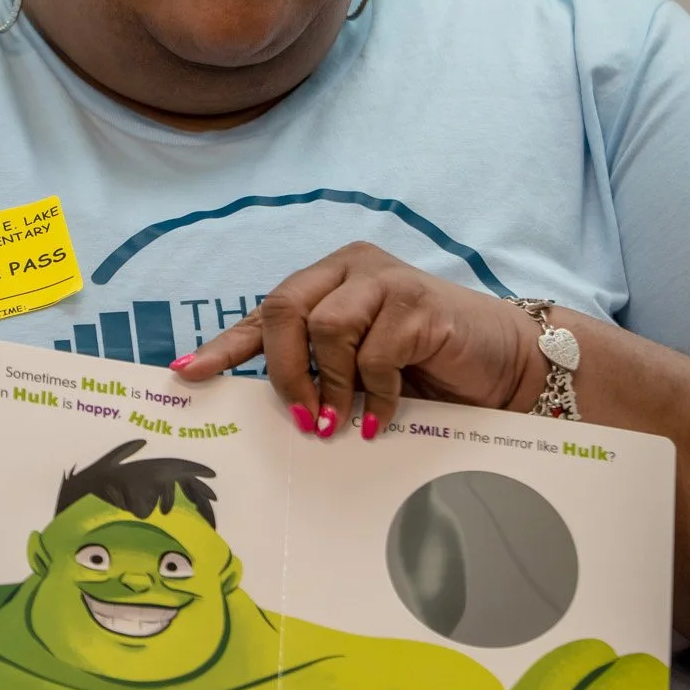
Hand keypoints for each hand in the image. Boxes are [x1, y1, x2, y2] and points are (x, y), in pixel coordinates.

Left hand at [175, 243, 542, 435]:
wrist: (500, 361)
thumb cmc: (424, 365)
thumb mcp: (357, 367)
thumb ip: (316, 370)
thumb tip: (264, 405)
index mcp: (328, 280)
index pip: (266, 311)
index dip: (225, 345)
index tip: (189, 374)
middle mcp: (351, 269)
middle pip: (285, 307)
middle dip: (284, 369)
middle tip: (301, 417)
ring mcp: (386, 280)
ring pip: (328, 328)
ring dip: (330, 384)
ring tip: (341, 421)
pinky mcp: (419, 303)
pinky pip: (375, 352)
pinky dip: (373, 395)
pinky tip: (379, 418)